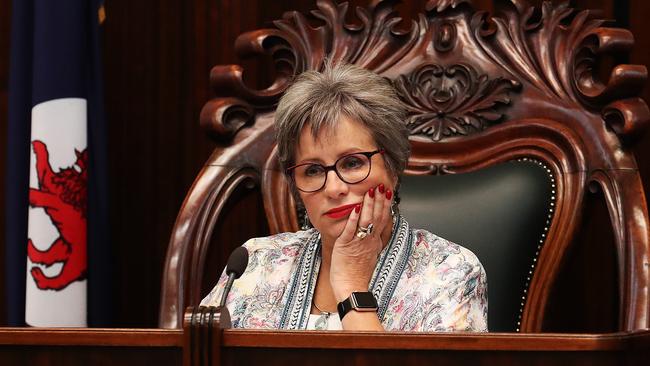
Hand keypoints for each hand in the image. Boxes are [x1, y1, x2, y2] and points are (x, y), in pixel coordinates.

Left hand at [329, 184, 392, 301]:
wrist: (352, 288)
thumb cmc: (358, 274)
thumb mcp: (370, 255)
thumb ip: (371, 242)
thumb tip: (374, 231)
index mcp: (375, 242)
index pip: (383, 220)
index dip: (385, 205)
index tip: (388, 193)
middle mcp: (369, 240)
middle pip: (377, 217)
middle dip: (379, 200)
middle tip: (381, 186)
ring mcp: (359, 242)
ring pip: (366, 220)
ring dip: (368, 205)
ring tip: (370, 191)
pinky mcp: (346, 245)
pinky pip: (350, 230)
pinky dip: (352, 219)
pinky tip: (354, 208)